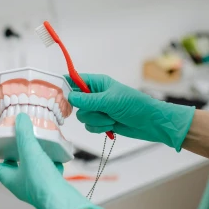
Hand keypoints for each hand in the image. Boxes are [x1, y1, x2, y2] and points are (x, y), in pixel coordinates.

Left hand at [0, 114, 111, 208]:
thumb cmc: (42, 183)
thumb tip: (19, 119)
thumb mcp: (30, 153)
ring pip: (31, 168)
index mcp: (10, 179)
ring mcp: (37, 186)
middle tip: (10, 142)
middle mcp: (22, 184)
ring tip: (34, 143)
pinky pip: (48, 172)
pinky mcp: (51, 186)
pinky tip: (55, 154)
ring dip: (32, 156)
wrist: (64, 203)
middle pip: (12, 167)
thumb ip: (24, 135)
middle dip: (11, 155)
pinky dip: (50, 162)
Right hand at [67, 74, 194, 151]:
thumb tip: (69, 96)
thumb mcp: (110, 100)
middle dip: (87, 109)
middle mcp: (96, 95)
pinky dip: (99, 128)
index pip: (76, 80)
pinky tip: (111, 126)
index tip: (58, 94)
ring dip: (96, 120)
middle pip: (76, 102)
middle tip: (97, 110)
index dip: (66, 86)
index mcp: (98, 83)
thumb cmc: (134, 105)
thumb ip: (88, 100)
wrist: (150, 123)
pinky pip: (89, 126)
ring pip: (83, 116)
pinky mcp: (101, 122)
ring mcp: (98, 109)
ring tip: (111, 118)